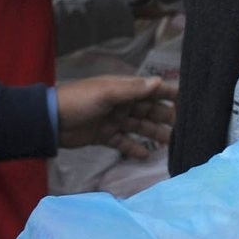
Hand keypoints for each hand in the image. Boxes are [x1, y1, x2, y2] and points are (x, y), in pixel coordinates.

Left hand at [56, 75, 175, 158]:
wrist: (51, 121)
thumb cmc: (80, 101)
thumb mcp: (107, 92)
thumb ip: (133, 89)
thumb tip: (158, 82)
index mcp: (122, 89)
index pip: (150, 89)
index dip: (167, 94)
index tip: (186, 101)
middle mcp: (121, 103)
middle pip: (148, 110)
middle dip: (164, 117)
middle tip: (183, 127)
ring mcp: (113, 120)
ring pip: (139, 127)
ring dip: (153, 133)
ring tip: (170, 143)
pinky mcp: (105, 136)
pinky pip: (124, 142)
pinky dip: (134, 148)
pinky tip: (147, 156)